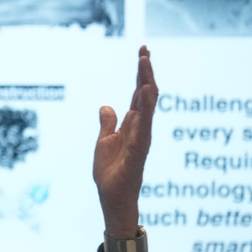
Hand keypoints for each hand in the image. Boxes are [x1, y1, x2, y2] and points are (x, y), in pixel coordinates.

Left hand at [93, 46, 157, 238]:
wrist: (113, 200)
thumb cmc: (111, 175)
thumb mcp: (103, 143)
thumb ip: (108, 125)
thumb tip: (107, 106)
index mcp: (132, 125)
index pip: (139, 94)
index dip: (141, 73)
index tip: (143, 51)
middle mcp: (140, 129)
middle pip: (146, 96)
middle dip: (145, 72)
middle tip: (144, 50)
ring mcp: (141, 140)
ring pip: (147, 108)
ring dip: (147, 85)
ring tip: (145, 64)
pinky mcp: (137, 152)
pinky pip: (143, 128)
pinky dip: (145, 110)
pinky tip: (145, 94)